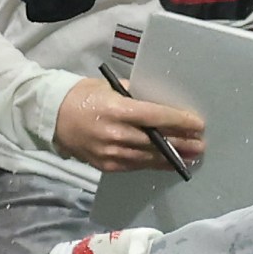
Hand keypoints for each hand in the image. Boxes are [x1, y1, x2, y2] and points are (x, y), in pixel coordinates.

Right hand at [52, 78, 204, 172]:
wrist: (52, 117)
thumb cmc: (82, 96)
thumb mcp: (108, 87)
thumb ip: (134, 95)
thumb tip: (159, 103)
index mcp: (117, 110)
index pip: (156, 117)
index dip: (179, 121)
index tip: (198, 124)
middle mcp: (115, 133)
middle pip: (156, 141)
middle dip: (182, 143)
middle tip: (201, 145)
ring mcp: (110, 152)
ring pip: (149, 157)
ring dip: (172, 158)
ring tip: (191, 157)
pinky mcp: (106, 165)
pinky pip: (135, 165)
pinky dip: (153, 164)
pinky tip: (167, 163)